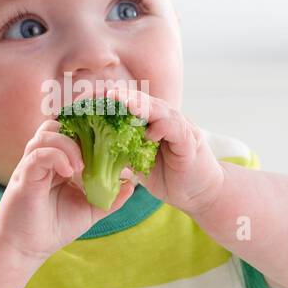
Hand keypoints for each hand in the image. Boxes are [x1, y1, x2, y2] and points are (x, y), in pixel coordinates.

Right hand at [0, 118, 136, 262]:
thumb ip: (110, 198)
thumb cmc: (54, 227)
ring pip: (47, 134)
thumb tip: (132, 184)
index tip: (110, 141)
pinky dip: (56, 156)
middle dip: (79, 131)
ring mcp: (32, 165)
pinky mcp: (24, 175)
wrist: (27, 248)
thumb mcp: (89, 210)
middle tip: (96, 149)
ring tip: (81, 166)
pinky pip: (39, 154)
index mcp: (59, 162)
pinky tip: (70, 172)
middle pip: (58, 125)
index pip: (72, 132)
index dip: (89, 131)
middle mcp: (44, 158)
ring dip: (68, 144)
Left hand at [103, 88, 225, 217]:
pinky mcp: (190, 141)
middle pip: (143, 101)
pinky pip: (176, 129)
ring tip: (122, 103)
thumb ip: (123, 152)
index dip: (111, 99)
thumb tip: (94, 150)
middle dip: (122, 96)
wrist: (198, 193)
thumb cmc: (168, 175)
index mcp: (151, 121)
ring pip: (159, 110)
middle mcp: (165, 119)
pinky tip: (149, 132)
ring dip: (139, 105)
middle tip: (103, 94)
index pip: (130, 103)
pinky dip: (163, 127)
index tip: (90, 98)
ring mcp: (179, 128)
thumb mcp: (139, 162)